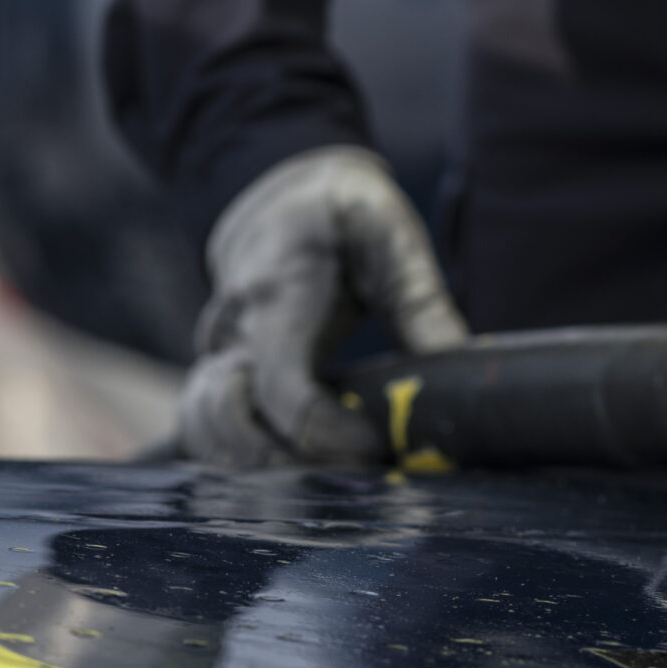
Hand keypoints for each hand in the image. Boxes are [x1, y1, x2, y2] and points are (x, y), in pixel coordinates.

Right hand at [178, 147, 467, 467]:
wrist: (282, 195)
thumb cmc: (343, 215)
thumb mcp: (391, 236)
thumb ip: (422, 303)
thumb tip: (464, 364)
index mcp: (277, 295)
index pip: (281, 387)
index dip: (326, 432)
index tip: (378, 446)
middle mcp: (235, 330)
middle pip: (230, 421)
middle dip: (287, 460)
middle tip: (356, 471)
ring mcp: (219, 353)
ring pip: (202, 428)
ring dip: (258, 465)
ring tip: (330, 472)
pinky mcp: (219, 371)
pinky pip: (205, 427)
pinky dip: (240, 456)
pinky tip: (298, 466)